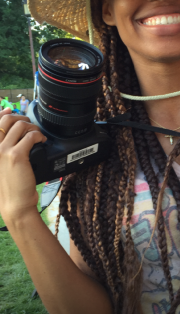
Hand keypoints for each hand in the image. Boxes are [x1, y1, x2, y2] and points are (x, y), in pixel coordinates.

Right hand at [0, 108, 46, 225]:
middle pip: (7, 120)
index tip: (12, 111)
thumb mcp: (3, 164)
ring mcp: (3, 150)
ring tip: (38, 136)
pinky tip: (42, 141)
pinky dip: (39, 136)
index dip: (3, 113)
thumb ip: (6, 148)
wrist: (14, 203)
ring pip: (20, 126)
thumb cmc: (11, 184)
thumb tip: (15, 131)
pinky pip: (30, 136)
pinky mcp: (16, 155)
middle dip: (21, 118)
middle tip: (30, 126)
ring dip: (32, 127)